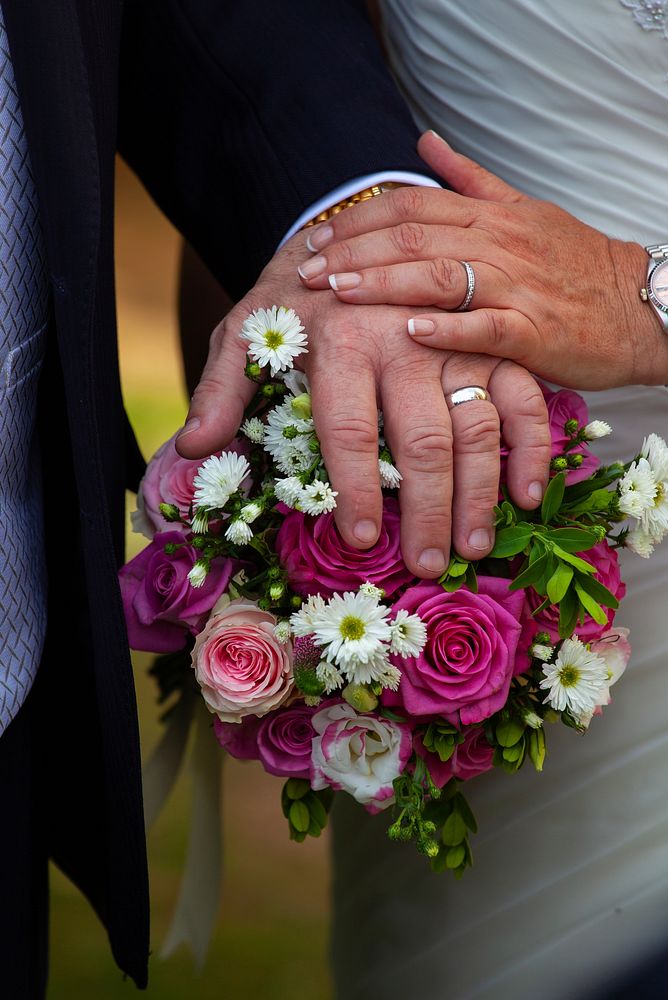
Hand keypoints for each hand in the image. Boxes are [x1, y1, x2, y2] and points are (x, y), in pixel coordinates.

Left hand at [174, 229, 550, 574]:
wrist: (355, 230)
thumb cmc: (296, 299)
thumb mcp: (247, 332)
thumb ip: (222, 388)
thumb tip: (192, 448)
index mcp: (340, 340)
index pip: (348, 431)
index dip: (354, 491)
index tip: (361, 540)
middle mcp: (404, 339)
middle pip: (421, 442)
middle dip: (427, 513)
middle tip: (428, 567)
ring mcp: (457, 339)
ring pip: (477, 428)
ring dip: (480, 494)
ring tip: (474, 549)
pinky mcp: (493, 340)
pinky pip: (524, 398)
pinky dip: (532, 447)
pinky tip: (527, 496)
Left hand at [297, 131, 667, 388]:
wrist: (637, 304)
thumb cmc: (575, 264)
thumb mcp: (524, 208)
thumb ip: (470, 179)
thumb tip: (425, 141)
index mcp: (491, 215)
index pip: (411, 204)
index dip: (358, 219)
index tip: (316, 239)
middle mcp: (499, 243)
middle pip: (414, 236)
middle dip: (353, 252)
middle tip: (306, 272)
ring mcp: (516, 286)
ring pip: (440, 275)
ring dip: (384, 283)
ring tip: (339, 294)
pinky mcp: (533, 332)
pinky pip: (485, 326)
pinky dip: (446, 328)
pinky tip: (409, 331)